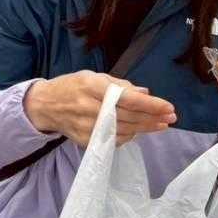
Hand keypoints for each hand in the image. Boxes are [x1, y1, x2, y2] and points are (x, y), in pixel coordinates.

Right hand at [25, 71, 176, 146]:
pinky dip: (128, 136)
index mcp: (93, 86)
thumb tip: (145, 93)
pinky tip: (137, 131)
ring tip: (160, 125)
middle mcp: (90, 107)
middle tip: (171, 118)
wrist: (45, 105)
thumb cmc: (73, 86)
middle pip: (129, 117)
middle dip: (153, 118)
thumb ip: (120, 84)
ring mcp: (87, 126)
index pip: (128, 98)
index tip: (169, 107)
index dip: (151, 105)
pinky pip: (114, 140)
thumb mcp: (94, 77)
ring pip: (124, 131)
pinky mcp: (85, 140)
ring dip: (145, 129)